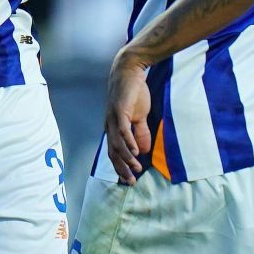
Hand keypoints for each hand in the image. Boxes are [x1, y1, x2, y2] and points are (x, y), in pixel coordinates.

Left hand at [103, 51, 152, 183]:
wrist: (130, 71)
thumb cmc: (134, 93)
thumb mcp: (140, 116)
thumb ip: (141, 133)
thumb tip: (143, 151)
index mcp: (113, 128)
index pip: (114, 152)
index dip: (120, 167)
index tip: (129, 180)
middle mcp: (110, 125)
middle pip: (113, 152)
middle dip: (122, 168)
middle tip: (131, 181)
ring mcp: (113, 118)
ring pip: (117, 143)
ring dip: (126, 158)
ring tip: (136, 168)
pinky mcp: (119, 110)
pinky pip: (122, 130)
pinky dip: (128, 142)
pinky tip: (134, 152)